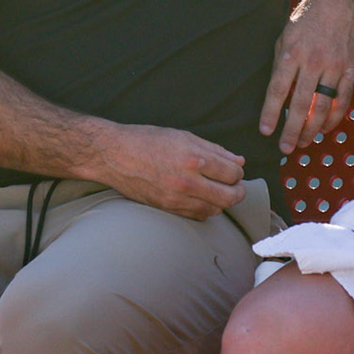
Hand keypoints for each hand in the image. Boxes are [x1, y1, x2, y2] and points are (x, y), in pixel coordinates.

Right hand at [92, 123, 246, 220]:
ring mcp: (176, 198)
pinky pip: (197, 216)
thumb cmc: (147, 141)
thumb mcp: (183, 137)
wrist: (114, 155)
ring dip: (223, 202)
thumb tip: (239, 161)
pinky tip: (203, 199)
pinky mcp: (167, 208)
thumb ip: (214, 150)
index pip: (232, 173)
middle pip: (229, 197)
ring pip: (215, 209)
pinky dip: (206, 209)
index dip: (238, 173)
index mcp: (194, 158)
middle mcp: (187, 181)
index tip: (235, 171)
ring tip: (220, 192)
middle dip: (238, 192)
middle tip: (237, 187)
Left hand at [259, 0, 353, 153]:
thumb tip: (277, 93)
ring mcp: (333, 67)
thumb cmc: (308, 17)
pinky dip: (333, 119)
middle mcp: (312, 62)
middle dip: (291, 131)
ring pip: (322, 108)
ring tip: (303, 143)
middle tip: (285, 148)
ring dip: (312, 130)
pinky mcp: (349, 70)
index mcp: (291, 53)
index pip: (277, 91)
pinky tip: (325, 129)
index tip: (266, 131)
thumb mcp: (285, 35)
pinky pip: (342, 101)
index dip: (270, 114)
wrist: (342, 0)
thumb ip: (280, 64)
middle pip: (299, 105)